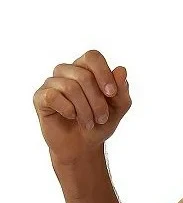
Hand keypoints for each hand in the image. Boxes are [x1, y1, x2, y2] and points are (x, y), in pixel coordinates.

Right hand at [33, 49, 131, 165]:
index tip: (111, 94)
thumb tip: (121, 69)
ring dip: (85, 110)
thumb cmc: (100, 123)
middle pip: (84, 75)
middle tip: (102, 118)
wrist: (83, 146)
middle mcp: (67, 71)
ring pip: (70, 87)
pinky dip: (68, 110)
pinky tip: (71, 117)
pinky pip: (53, 96)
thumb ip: (122, 90)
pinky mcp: (40, 97)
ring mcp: (52, 83)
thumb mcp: (118, 108)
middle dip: (98, 101)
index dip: (103, 73)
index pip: (92, 56)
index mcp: (86, 68)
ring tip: (89, 123)